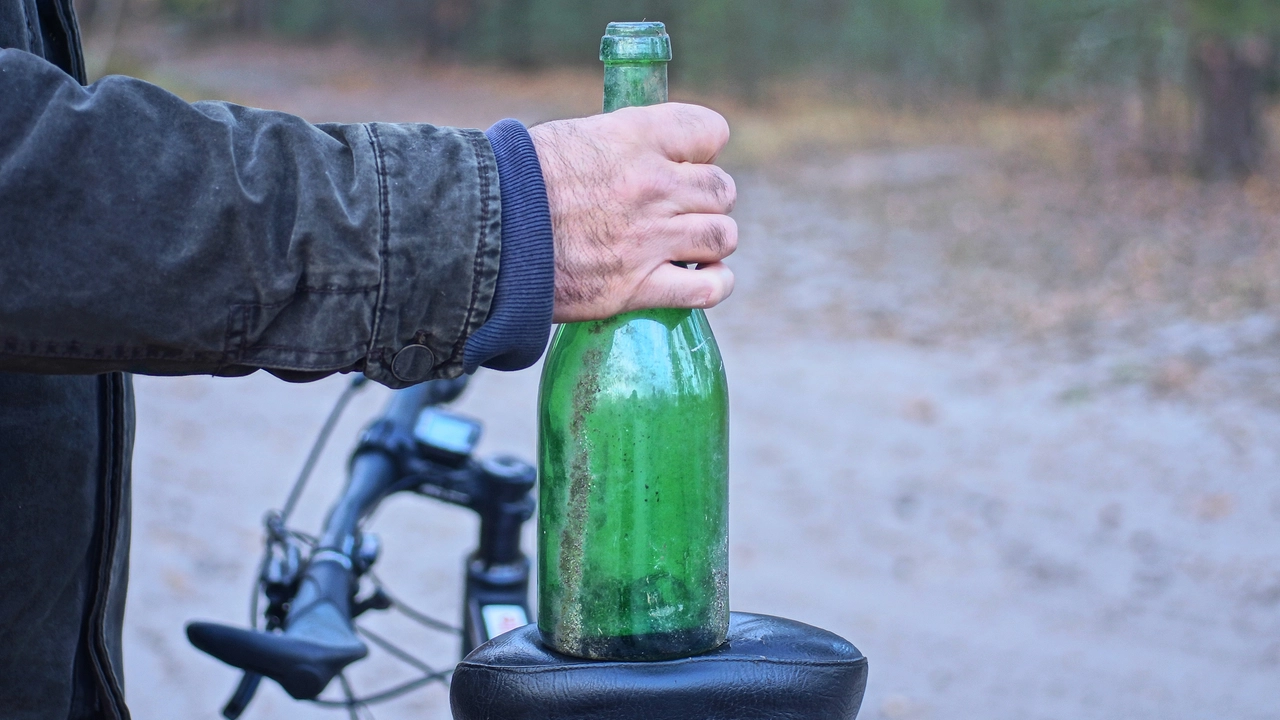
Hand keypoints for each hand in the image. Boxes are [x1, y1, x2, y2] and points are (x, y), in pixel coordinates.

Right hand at [529, 103, 736, 322]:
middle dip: (705, 201)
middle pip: (721, 190)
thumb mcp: (572, 139)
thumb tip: (639, 158)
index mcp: (635, 136)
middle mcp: (650, 184)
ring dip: (710, 241)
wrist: (480, 233)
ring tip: (687, 247)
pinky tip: (704, 279)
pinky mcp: (637, 287)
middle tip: (678, 212)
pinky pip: (708, 288)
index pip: (711, 132)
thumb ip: (619, 146)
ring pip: (723, 235)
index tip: (683, 164)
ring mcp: (648, 238)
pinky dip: (715, 284)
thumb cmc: (516, 183)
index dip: (702, 151)